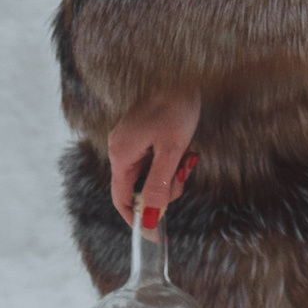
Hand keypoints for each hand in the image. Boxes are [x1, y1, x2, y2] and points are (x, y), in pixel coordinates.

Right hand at [107, 89, 200, 222]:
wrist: (185, 73)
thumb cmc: (177, 108)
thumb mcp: (172, 151)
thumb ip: (159, 186)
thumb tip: (150, 221)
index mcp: (121, 153)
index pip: (121, 199)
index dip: (138, 219)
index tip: (157, 233)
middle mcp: (120, 148)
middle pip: (139, 187)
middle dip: (164, 188)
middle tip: (184, 173)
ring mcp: (131, 141)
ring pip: (149, 174)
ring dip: (171, 172)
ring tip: (187, 154)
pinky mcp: (142, 135)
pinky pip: (154, 160)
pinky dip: (170, 160)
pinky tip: (184, 147)